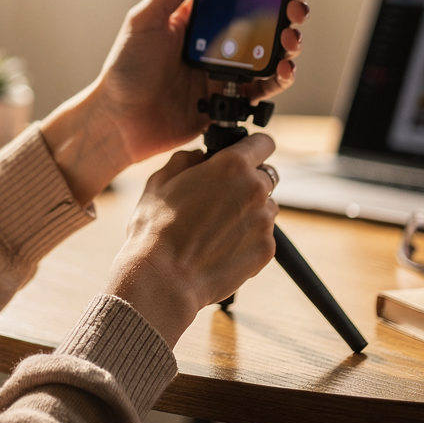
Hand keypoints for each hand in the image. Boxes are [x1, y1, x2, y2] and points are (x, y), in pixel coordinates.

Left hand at [40, 0, 317, 201]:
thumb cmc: (124, 70)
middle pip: (264, 20)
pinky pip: (264, 88)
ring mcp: (226, 71)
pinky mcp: (230, 99)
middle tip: (296, 5)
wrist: (118, 123)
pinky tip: (283, 69)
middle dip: (288, 9)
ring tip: (291, 38)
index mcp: (198, 18)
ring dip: (289, 42)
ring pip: (271, 52)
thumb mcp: (144, 20)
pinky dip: (280, 78)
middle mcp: (217, 42)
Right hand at [102, 132, 279, 345]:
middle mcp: (255, 190)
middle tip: (221, 198)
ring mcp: (264, 222)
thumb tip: (199, 157)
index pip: (263, 143)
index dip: (252, 146)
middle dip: (248, 182)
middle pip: (266, 176)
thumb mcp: (160, 181)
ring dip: (250, 211)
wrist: (164, 279)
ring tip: (218, 228)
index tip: (245, 153)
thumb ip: (185, 160)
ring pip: (266, 208)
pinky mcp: (267, 250)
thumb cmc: (156, 230)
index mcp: (232, 166)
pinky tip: (221, 248)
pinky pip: (263, 236)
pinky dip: (248, 239)